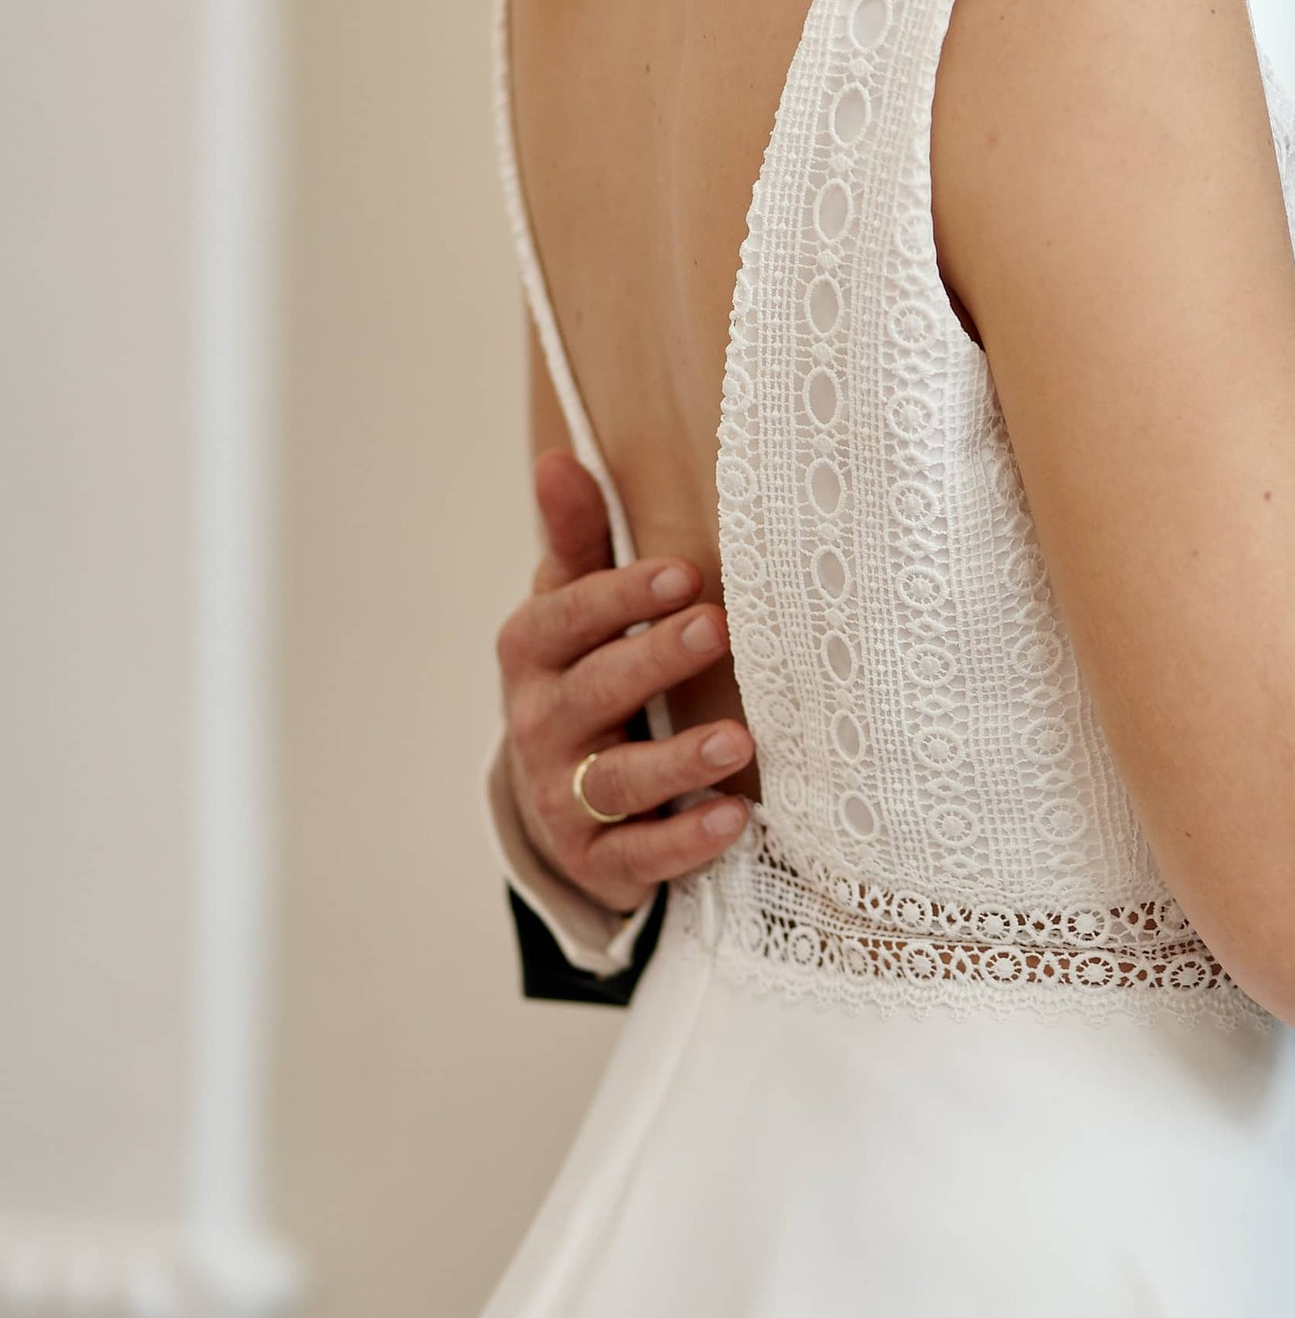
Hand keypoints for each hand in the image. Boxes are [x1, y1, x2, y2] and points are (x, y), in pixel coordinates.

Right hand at [498, 452, 756, 914]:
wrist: (556, 800)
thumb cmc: (583, 676)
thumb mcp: (571, 609)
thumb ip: (577, 540)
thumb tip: (561, 457)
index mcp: (534, 656)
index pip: (565, 619)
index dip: (618, 597)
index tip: (683, 572)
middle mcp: (542, 726)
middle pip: (596, 692)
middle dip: (654, 660)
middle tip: (717, 627)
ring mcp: (566, 799)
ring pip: (619, 780)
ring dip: (678, 759)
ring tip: (738, 739)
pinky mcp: (599, 860)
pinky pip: (640, 855)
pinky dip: (685, 840)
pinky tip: (733, 818)